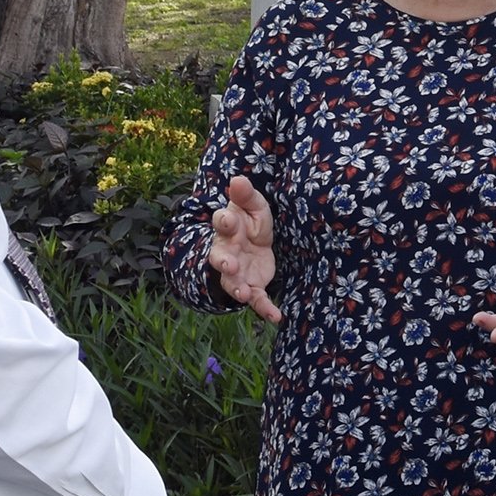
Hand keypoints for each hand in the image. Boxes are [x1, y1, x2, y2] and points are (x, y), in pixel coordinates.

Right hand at [205, 177, 281, 323]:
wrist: (254, 244)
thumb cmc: (250, 222)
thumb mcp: (253, 206)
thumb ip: (245, 195)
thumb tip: (238, 178)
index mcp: (228, 228)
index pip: (221, 223)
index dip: (224, 221)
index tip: (229, 219)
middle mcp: (227, 252)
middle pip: (220, 258)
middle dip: (223, 262)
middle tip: (229, 264)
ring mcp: (238, 272)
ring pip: (232, 282)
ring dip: (236, 288)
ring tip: (243, 293)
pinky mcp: (252, 285)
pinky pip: (256, 300)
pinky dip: (265, 309)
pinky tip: (276, 317)